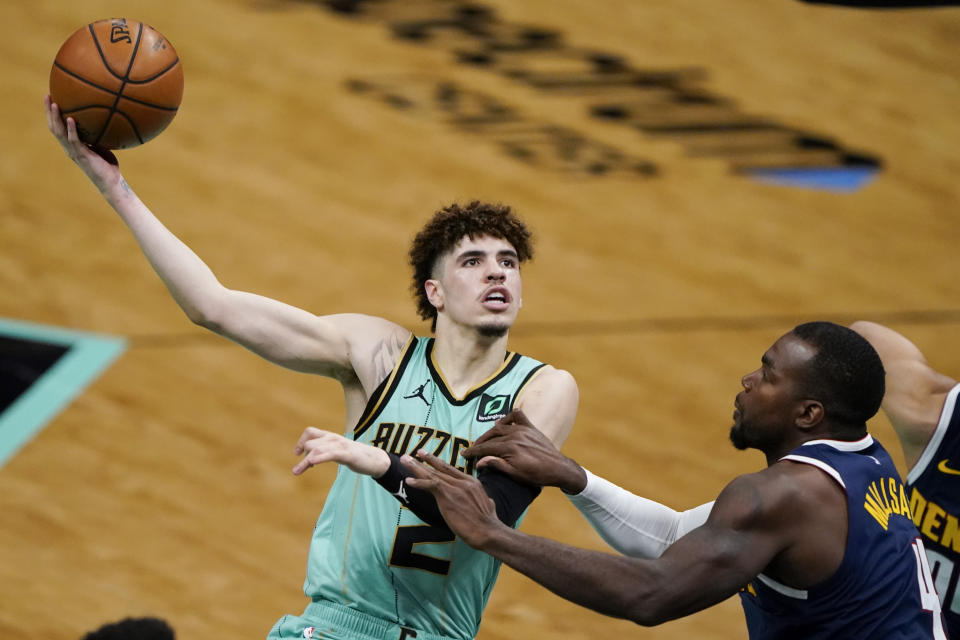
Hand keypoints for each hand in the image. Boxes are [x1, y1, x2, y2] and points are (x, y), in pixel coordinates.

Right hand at [43, 94, 121, 191]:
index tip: (52, 98)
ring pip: (59, 132)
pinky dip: (71, 129)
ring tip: (55, 103)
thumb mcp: (102, 145)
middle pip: (53, 127)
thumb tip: (105, 118)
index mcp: (71, 145)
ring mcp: (74, 152)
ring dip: (56, 118)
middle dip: (49, 111)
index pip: (57, 127)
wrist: (111, 181)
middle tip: (47, 95)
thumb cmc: (108, 165)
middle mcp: (69, 148)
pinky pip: (74, 140)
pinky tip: (70, 118)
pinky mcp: (81, 156)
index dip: (52, 114)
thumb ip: (98, 134)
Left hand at [292, 427, 389, 476]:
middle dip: (302, 457)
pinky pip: (330, 454)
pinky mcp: (347, 454)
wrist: (374, 459)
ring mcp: (340, 446)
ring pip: (317, 450)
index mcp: (330, 436)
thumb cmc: (354, 456)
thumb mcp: (337, 451)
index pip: (310, 431)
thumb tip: (310, 459)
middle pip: (310, 444)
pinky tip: (312, 462)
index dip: (300, 442)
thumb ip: (324, 452)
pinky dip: (319, 457)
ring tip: (296, 472)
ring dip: (304, 462)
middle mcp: (333, 439)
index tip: (297, 453)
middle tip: (301, 469)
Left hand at [402, 451, 505, 548]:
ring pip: (433, 474)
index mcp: (471, 482)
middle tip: (416, 452)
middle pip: (441, 468)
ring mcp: (455, 487)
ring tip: (405, 460)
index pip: (452, 470)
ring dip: (417, 467)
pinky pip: (430, 485)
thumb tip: (489, 502)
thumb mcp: (489, 506)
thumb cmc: (489, 523)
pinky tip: (408, 481)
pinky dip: (418, 482)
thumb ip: (486, 501)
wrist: (488, 531)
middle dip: (427, 460)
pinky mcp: (448, 496)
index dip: (440, 463)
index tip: (431, 458)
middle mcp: (463, 481)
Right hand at [464, 409, 586, 493]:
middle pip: (491, 437)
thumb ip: (496, 465)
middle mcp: (514, 435)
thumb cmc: (536, 475)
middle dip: (479, 443)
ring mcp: (523, 430)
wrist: (558, 468)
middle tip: (471, 449)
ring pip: (501, 427)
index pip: (486, 448)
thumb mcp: (515, 474)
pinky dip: (509, 417)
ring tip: (484, 439)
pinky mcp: (531, 428)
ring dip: (490, 432)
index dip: (473, 451)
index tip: (464, 454)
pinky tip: (502, 421)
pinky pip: (518, 416)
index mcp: (509, 448)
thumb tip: (479, 461)